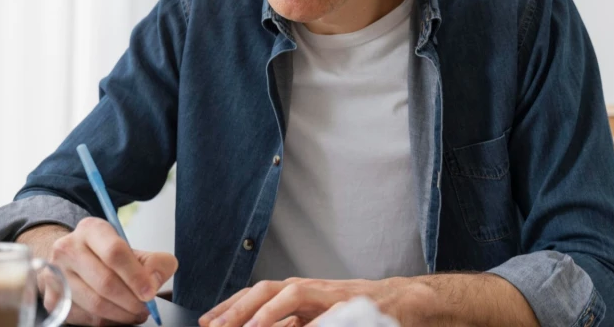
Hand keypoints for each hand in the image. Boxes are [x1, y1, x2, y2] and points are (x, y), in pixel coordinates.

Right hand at [36, 217, 177, 325]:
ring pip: (95, 304)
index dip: (136, 276)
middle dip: (131, 300)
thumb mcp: (132, 250)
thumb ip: (153, 262)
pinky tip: (116, 315)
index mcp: (91, 229)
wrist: (71, 260)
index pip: (115, 252)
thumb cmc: (105, 256)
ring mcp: (55, 274)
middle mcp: (67, 248)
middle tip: (145, 307)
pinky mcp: (52, 298)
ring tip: (135, 312)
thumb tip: (154, 282)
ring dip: (121, 314)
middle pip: (105, 282)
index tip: (150, 292)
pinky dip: (107, 321)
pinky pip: (85, 317)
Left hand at [198, 277, 439, 326]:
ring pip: (289, 293)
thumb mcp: (318, 322)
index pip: (258, 295)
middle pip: (266, 290)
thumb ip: (292, 326)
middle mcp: (310, 289)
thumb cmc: (362, 314)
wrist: (405, 303)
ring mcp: (329, 294)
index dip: (232, 306)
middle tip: (215, 325)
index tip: (208, 321)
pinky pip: (321, 310)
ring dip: (264, 310)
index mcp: (300, 295)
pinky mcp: (350, 303)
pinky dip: (303, 320)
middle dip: (238, 307)